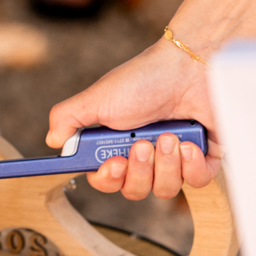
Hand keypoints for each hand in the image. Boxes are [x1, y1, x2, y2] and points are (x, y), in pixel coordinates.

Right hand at [47, 37, 220, 200]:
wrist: (190, 65)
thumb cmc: (144, 78)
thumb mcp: (98, 97)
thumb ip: (67, 118)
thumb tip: (53, 142)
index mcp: (118, 143)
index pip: (107, 179)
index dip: (109, 179)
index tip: (114, 165)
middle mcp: (145, 154)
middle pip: (134, 190)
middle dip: (139, 170)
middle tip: (142, 144)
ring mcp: (175, 158)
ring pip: (164, 189)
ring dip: (165, 163)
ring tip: (169, 135)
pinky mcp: (203, 158)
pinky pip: (196, 182)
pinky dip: (191, 165)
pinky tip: (189, 142)